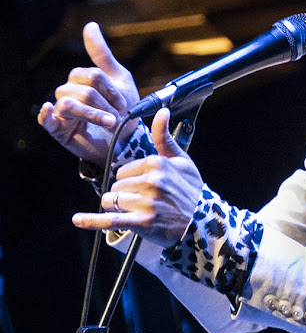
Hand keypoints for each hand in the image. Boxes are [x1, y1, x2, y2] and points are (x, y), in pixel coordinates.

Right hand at [37, 22, 139, 165]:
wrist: (127, 138)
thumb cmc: (123, 106)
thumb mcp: (118, 77)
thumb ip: (101, 54)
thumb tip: (89, 25)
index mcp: (81, 79)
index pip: (91, 76)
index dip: (110, 90)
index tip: (123, 102)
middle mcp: (68, 92)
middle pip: (83, 90)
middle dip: (105, 104)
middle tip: (117, 115)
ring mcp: (62, 111)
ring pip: (69, 103)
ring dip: (94, 114)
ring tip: (109, 122)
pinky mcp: (58, 130)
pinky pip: (46, 120)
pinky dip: (46, 114)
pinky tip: (49, 111)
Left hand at [72, 108, 204, 248]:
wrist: (201, 221)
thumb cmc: (191, 188)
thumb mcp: (181, 159)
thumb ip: (164, 136)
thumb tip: (162, 110)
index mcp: (157, 163)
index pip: (123, 170)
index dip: (130, 180)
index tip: (145, 186)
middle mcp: (151, 180)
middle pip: (115, 186)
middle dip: (123, 194)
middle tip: (144, 201)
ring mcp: (146, 202)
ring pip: (111, 201)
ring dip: (117, 208)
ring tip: (136, 212)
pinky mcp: (142, 222)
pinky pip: (110, 219)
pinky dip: (92, 220)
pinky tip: (78, 219)